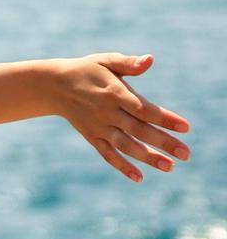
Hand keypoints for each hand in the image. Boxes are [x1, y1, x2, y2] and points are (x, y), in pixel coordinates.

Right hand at [50, 53, 190, 181]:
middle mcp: (107, 113)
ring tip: (169, 167)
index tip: (186, 127)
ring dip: (147, 157)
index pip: (144, 109)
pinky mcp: (91, 137)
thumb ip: (128, 63)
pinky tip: (139, 177)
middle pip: (139, 130)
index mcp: (114, 93)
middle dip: (163, 142)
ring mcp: (99, 127)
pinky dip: (121, 166)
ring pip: (125, 145)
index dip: (165, 119)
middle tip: (186, 154)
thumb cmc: (86, 70)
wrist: (53, 86)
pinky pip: (107, 154)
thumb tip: (150, 60)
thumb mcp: (105, 61)